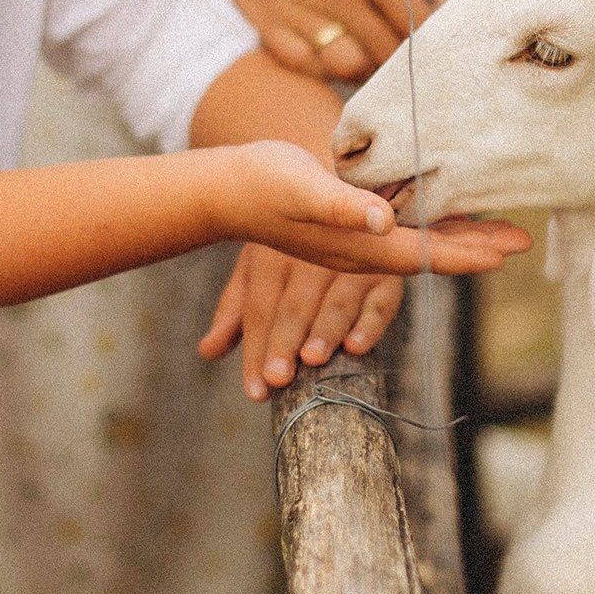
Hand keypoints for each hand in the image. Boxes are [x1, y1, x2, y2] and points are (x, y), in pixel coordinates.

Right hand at [192, 0, 425, 81]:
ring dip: (362, 70)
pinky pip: (308, 66)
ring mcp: (300, 9)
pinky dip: (322, 68)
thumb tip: (413, 25)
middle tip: (396, 59)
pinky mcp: (269, 24)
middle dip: (398, 60)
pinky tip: (327, 58)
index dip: (424, 37)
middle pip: (386, 49)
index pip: (413, 17)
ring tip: (364, 62)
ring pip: (350, 66)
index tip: (425, 44)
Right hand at [196, 142, 530, 397]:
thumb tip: (382, 221)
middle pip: (431, 254)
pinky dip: (430, 231)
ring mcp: (354, 243)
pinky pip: (401, 236)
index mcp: (358, 244)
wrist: (224, 191)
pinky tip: (442, 219)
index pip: (427, 253)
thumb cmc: (261, 183)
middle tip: (523, 240)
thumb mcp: (301, 187)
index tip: (509, 249)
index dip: (469, 252)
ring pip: (418, 248)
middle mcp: (362, 250)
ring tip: (496, 233)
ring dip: (458, 242)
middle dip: (477, 248)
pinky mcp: (345, 228)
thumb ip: (341, 205)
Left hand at [198, 250, 403, 399]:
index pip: (260, 307)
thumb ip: (236, 310)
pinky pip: (381, 302)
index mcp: (273, 255)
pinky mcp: (386, 274)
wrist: (348, 203)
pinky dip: (369, 323)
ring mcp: (352, 263)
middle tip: (277, 377)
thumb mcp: (259, 271)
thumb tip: (207, 351)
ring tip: (312, 358)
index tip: (256, 390)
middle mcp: (312, 256)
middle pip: (295, 305)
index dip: (256, 348)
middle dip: (285, 341)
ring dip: (324, 330)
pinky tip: (356, 345)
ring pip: (336, 302)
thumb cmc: (295, 250)